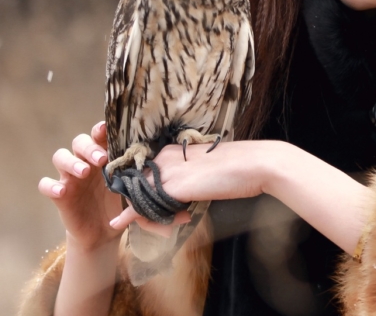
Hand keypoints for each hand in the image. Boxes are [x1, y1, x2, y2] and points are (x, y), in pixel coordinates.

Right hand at [38, 121, 127, 250]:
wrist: (104, 233)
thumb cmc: (117, 204)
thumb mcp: (129, 188)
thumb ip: (134, 174)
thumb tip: (151, 160)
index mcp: (102, 156)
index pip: (98, 136)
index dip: (100, 131)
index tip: (106, 130)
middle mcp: (84, 161)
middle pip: (79, 142)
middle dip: (89, 147)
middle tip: (101, 158)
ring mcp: (69, 177)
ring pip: (60, 157)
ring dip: (71, 161)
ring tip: (83, 171)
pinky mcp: (59, 195)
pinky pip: (46, 185)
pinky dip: (50, 186)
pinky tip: (61, 191)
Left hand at [109, 139, 271, 231]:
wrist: (254, 164)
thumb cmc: (238, 169)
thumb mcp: (206, 172)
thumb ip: (188, 181)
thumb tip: (178, 198)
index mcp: (172, 152)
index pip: (147, 177)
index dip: (150, 196)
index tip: (170, 209)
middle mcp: (164, 159)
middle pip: (139, 188)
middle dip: (147, 208)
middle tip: (174, 220)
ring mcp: (165, 172)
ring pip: (139, 199)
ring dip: (150, 217)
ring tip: (180, 221)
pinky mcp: (170, 188)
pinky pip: (142, 206)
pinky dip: (135, 218)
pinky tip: (121, 223)